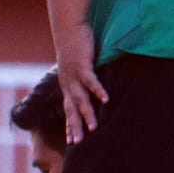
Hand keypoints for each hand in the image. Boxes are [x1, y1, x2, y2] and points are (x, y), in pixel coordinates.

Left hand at [53, 22, 107, 144]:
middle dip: (75, 127)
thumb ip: (84, 79)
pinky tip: (105, 99)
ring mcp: (73, 75)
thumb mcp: (78, 68)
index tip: (71, 142)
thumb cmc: (75, 48)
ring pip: (80, 99)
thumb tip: (92, 89)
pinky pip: (90, 80)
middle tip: (78, 143)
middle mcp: (68, 84)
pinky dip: (98, 90)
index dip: (70, 125)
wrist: (68, 29)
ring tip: (94, 128)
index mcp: (68, 86)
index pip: (68, 110)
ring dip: (87, 113)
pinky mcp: (82, 64)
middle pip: (71, 110)